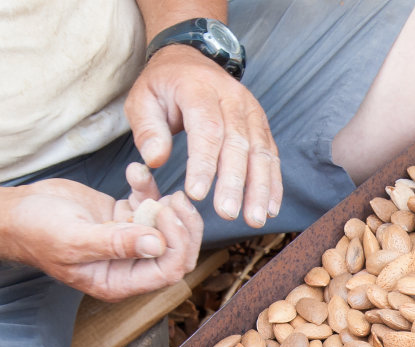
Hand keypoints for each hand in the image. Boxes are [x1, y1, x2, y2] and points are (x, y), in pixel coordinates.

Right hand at [4, 179, 202, 300]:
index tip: (165, 212)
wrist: (12, 213)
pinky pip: (149, 205)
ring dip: (167, 204)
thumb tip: (156, 244)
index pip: (168, 271)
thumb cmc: (35, 231)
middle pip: (176, 252)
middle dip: (182, 226)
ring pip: (168, 228)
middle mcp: (128, 266)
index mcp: (119, 282)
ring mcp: (128, 241)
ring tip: (149, 181)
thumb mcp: (74, 238)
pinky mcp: (123, 218)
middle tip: (176, 198)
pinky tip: (134, 170)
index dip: (176, 244)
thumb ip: (116, 243)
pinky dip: (147, 188)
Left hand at [126, 45, 281, 226]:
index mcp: (199, 88)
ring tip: (255, 219)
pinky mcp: (261, 125)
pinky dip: (272, 183)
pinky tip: (270, 208)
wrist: (190, 61)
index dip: (204, 163)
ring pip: (260, 152)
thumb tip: (155, 161)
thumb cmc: (163, 86)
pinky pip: (270, 155)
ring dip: (260, 188)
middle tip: (227, 214)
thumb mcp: (141, 100)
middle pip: (238, 143)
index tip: (197, 194)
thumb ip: (147, 130)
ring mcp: (251, 111)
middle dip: (235, 182)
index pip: (206, 128)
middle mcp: (232, 98)